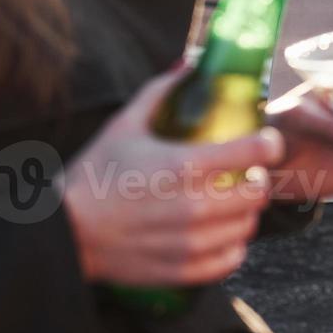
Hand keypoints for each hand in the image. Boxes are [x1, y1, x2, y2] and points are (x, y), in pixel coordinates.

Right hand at [61, 66, 282, 287]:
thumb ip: (161, 92)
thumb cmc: (93, 175)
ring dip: (245, 213)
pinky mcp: (183, 269)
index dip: (270, 143)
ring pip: (249, 226)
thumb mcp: (125, 125)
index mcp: (186, 165)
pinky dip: (231, 246)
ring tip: (228, 203)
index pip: (258, 151)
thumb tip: (189, 63)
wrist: (61, 232)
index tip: (266, 141)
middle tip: (244, 175)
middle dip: (258, 180)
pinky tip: (218, 234)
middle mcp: (195, 205)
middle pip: (260, 193)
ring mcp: (191, 241)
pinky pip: (231, 259)